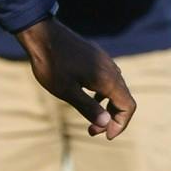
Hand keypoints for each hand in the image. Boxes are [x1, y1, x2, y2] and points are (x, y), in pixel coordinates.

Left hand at [15, 16, 135, 138]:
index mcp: (108, 79)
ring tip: (90, 119)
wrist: (42, 34)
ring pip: (115, 89)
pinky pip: (107, 79)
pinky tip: (86, 97)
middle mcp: (111, 69)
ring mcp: (104, 61)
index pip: (128, 106)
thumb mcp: (67, 91)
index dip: (120, 124)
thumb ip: (88, 107)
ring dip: (106, 107)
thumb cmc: (52, 64)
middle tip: (92, 131)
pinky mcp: (96, 57)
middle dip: (112, 119)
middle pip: (123, 99)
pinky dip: (102, 94)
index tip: (105, 136)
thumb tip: (106, 123)